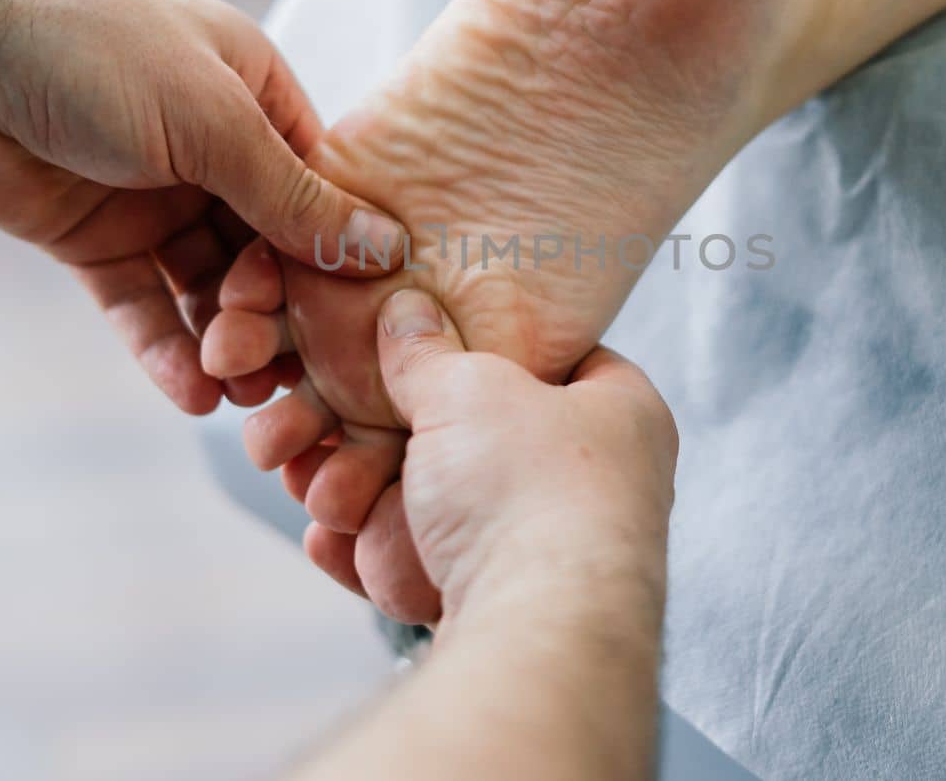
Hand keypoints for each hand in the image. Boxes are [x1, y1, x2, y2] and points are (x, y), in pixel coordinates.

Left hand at [0, 0, 404, 412]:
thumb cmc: (96, 53)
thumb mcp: (216, 122)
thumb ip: (295, 199)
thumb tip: (385, 249)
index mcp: (253, 93)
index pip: (317, 187)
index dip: (336, 252)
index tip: (359, 317)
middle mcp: (211, 148)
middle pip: (266, 246)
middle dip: (275, 309)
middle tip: (278, 368)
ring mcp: (152, 197)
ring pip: (208, 285)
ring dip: (226, 338)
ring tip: (238, 392)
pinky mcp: (96, 242)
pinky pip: (144, 306)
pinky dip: (166, 349)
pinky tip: (190, 394)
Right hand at [297, 289, 676, 623]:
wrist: (536, 633)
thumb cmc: (532, 494)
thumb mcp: (470, 387)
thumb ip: (428, 351)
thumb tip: (406, 312)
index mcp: (621, 413)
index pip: (560, 356)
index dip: (492, 341)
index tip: (432, 341)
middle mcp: (599, 484)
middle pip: (480, 439)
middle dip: (398, 438)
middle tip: (344, 426)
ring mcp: (551, 552)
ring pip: (442, 509)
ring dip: (371, 498)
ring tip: (324, 488)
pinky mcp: (504, 609)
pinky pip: (428, 569)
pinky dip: (376, 555)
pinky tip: (333, 542)